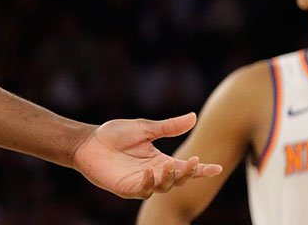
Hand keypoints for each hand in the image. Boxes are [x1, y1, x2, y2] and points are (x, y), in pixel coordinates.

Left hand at [71, 113, 222, 198]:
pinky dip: (149, 183)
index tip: (218, 168)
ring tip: (169, 165)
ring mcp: (141, 182)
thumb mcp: (145, 128)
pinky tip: (149, 173)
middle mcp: (154, 173)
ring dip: (169, 178)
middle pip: (178, 179)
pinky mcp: (127, 188)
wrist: (89, 142)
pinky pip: (143, 191)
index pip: (185, 167)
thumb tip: (194, 117)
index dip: (202, 169)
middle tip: (193, 163)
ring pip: (163, 187)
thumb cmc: (114, 134)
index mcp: (160, 160)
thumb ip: (169, 127)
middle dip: (188, 173)